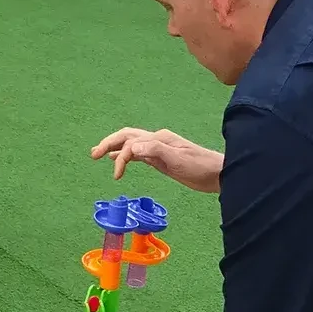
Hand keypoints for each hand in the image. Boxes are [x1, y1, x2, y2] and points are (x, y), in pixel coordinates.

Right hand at [91, 128, 223, 193]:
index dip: (120, 157)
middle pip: (127, 136)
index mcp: (159, 139)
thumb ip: (156, 151)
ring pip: (131, 144)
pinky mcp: (161, 158)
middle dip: (109, 143)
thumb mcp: (179, 160)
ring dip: (114, 147)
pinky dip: (126, 155)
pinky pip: (139, 153)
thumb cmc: (201, 167)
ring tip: (98, 154)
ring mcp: (159, 148)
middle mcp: (157, 140)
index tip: (117, 175)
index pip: (132, 143)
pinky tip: (119, 160)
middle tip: (93, 154)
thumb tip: (133, 148)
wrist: (219, 174)